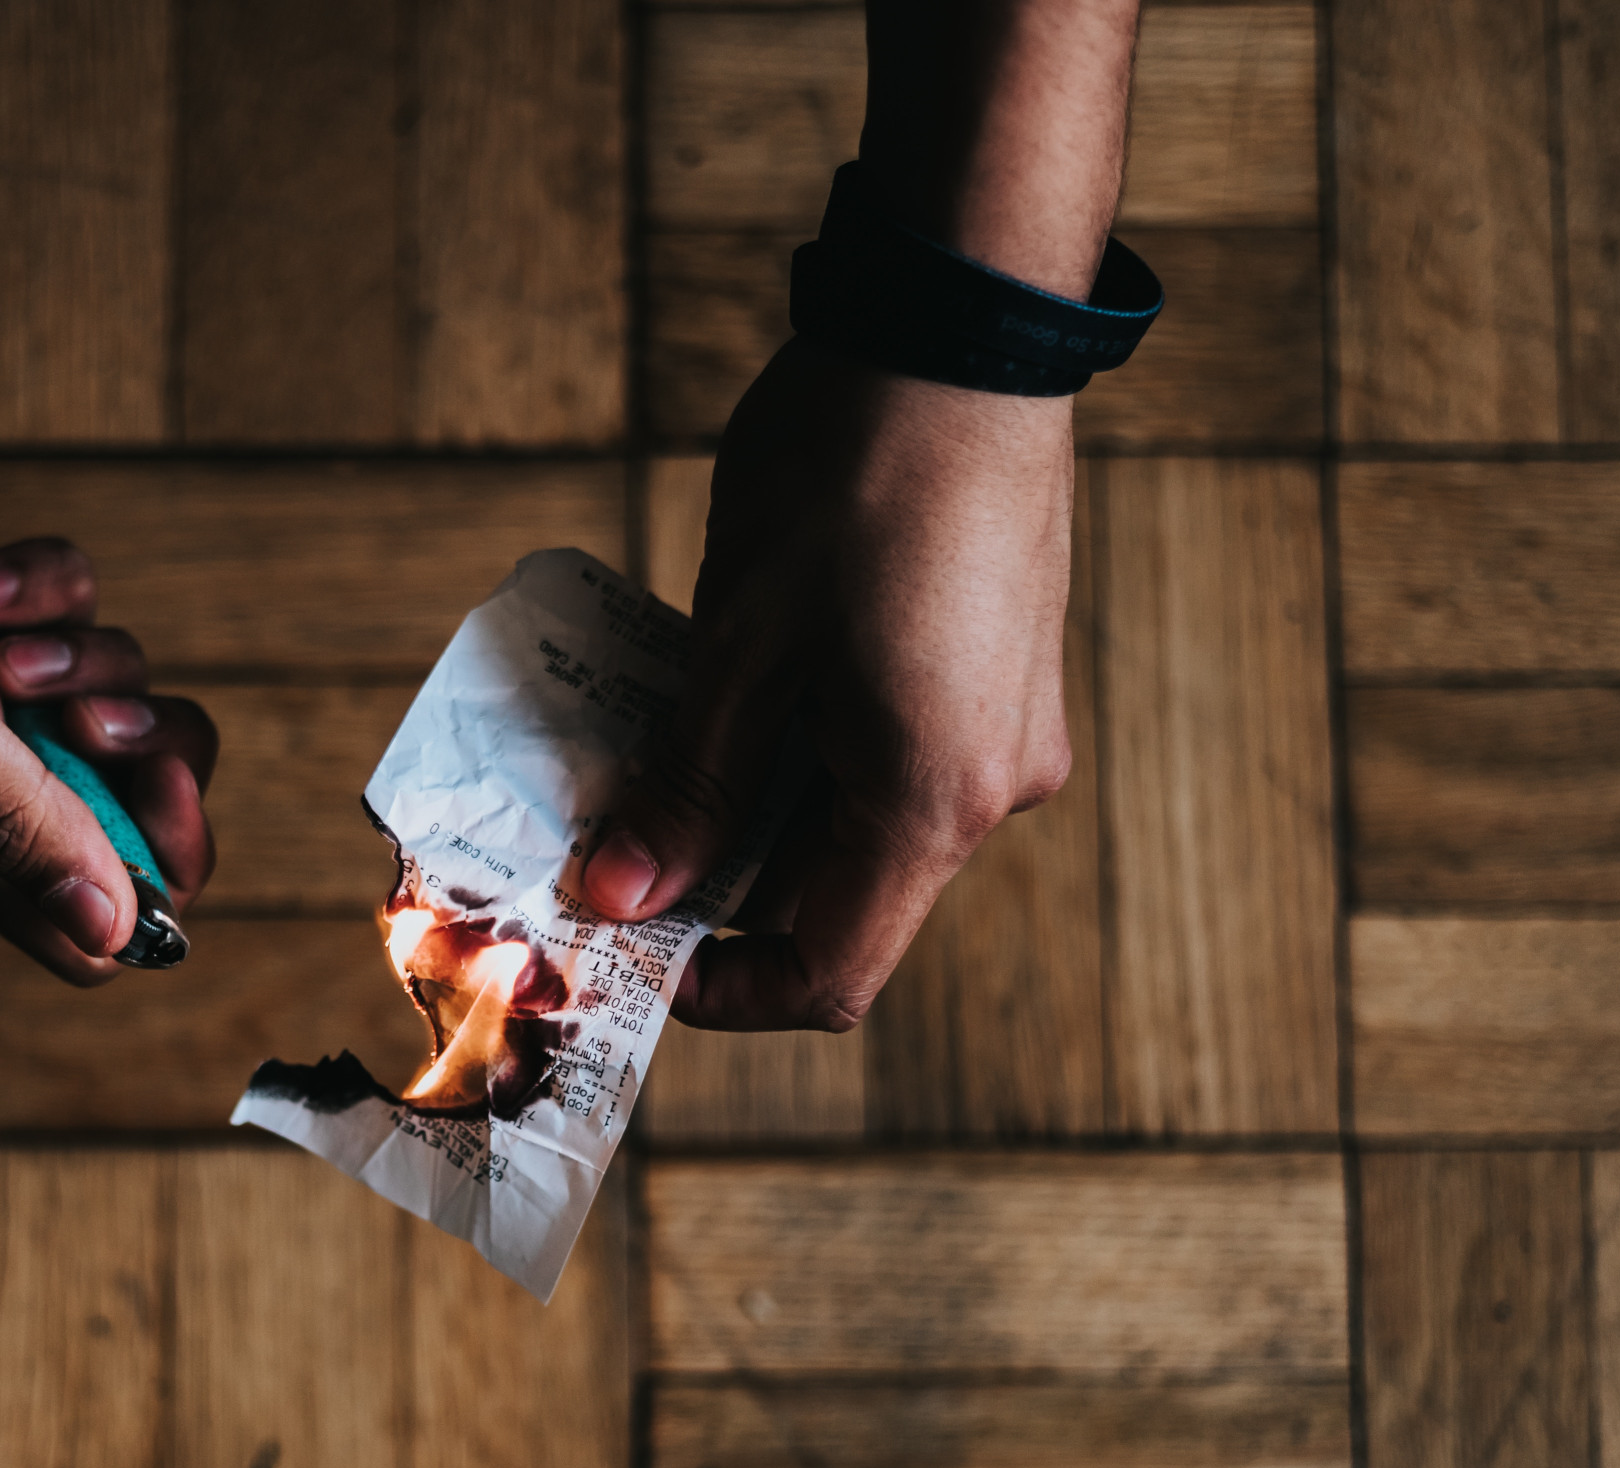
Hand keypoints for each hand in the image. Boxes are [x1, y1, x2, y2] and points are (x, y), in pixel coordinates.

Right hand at [0, 359, 216, 984]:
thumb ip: (11, 815)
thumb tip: (114, 929)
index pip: (98, 929)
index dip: (154, 880)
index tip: (146, 795)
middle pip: (131, 811)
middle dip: (146, 750)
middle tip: (80, 705)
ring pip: (106, 700)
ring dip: (88, 651)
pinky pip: (66, 613)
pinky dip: (45, 584)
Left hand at [579, 337, 1074, 1031]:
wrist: (965, 327)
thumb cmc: (854, 472)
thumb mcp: (741, 644)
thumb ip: (688, 787)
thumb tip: (624, 894)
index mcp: (934, 801)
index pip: (833, 973)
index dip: (726, 989)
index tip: (635, 952)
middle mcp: (994, 785)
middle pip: (843, 900)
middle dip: (721, 886)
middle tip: (612, 841)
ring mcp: (1007, 728)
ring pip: (860, 824)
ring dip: (756, 811)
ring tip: (659, 750)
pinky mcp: (998, 672)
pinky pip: (893, 756)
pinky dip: (806, 752)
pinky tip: (734, 689)